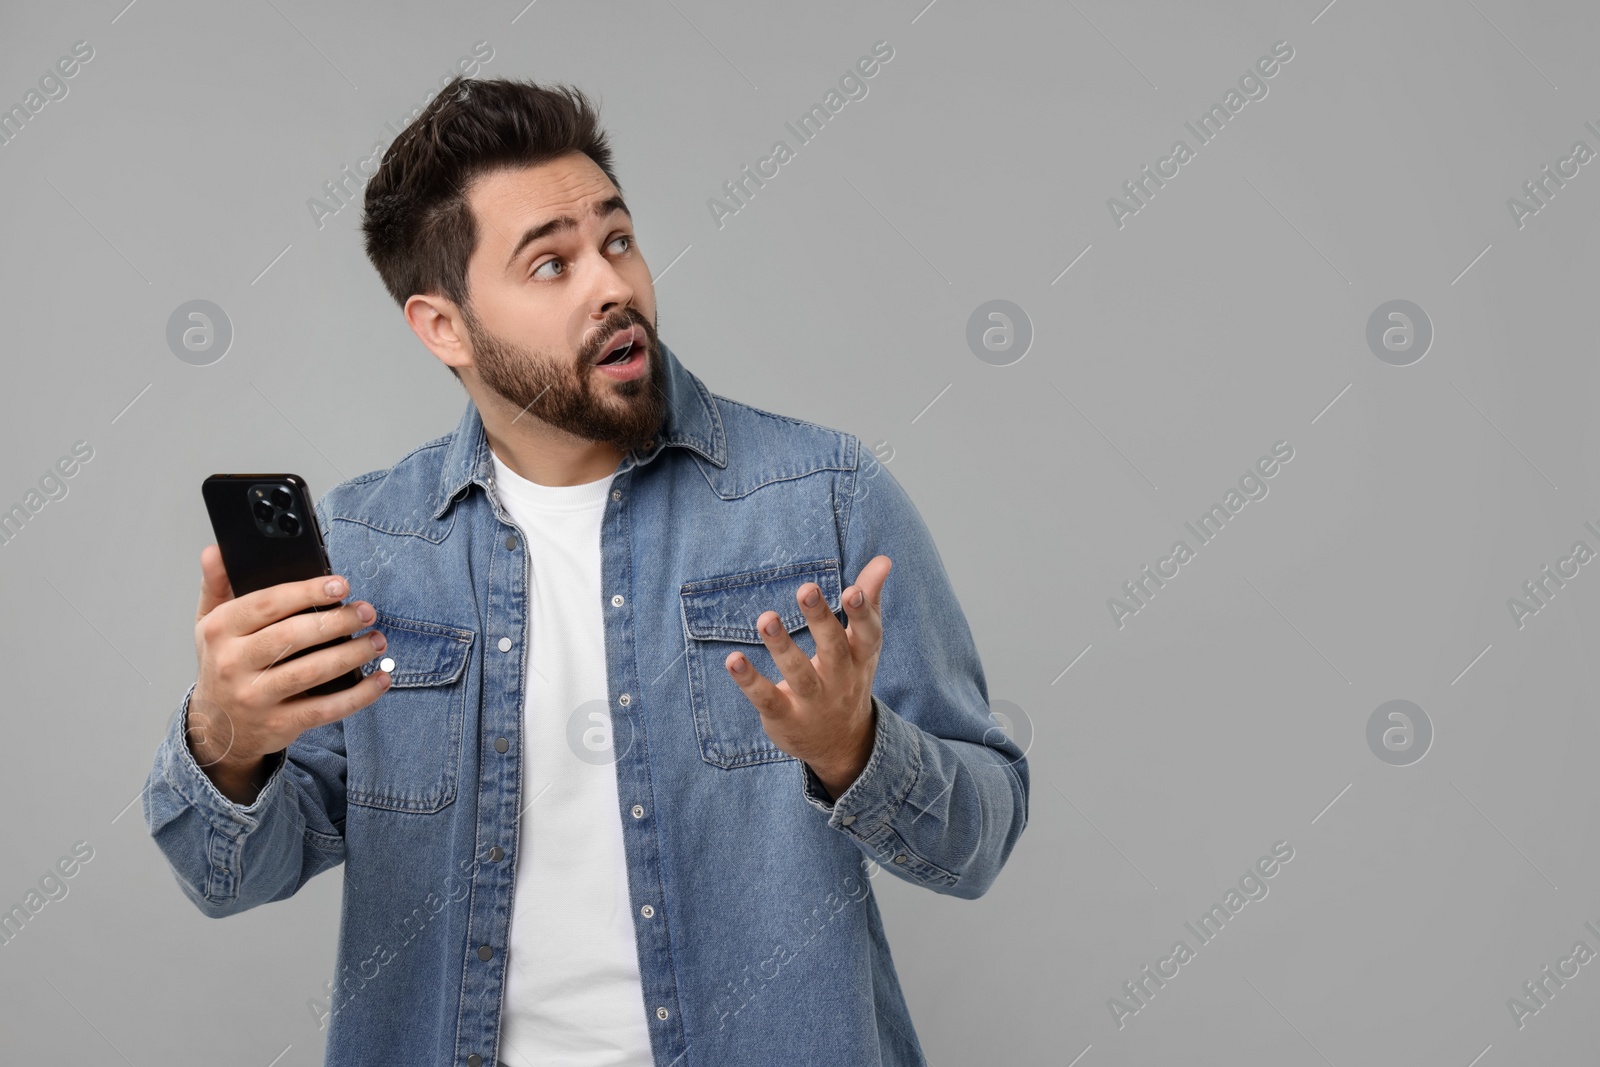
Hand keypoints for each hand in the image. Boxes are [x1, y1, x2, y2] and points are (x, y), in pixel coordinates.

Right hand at [188, 544, 391, 802]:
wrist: (217, 727)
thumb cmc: (224, 663)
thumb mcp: (210, 623)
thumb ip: (218, 584)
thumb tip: (217, 550)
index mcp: (219, 630)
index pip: (266, 604)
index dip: (307, 592)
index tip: (341, 585)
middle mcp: (232, 664)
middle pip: (293, 636)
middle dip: (337, 621)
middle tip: (366, 611)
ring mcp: (256, 697)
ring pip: (312, 672)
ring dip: (352, 654)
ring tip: (377, 640)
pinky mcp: (279, 724)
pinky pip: (326, 709)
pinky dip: (359, 695)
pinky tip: (381, 679)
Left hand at [725, 555, 891, 799]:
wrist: (842, 745)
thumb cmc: (849, 678)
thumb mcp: (863, 645)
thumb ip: (868, 601)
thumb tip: (884, 559)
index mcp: (860, 657)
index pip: (867, 634)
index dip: (862, 613)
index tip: (853, 589)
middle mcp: (839, 680)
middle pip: (832, 648)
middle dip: (819, 619)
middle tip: (806, 588)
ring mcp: (812, 702)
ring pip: (798, 673)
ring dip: (781, 645)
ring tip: (765, 618)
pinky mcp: (785, 717)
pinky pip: (767, 698)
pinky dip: (749, 681)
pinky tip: (733, 660)